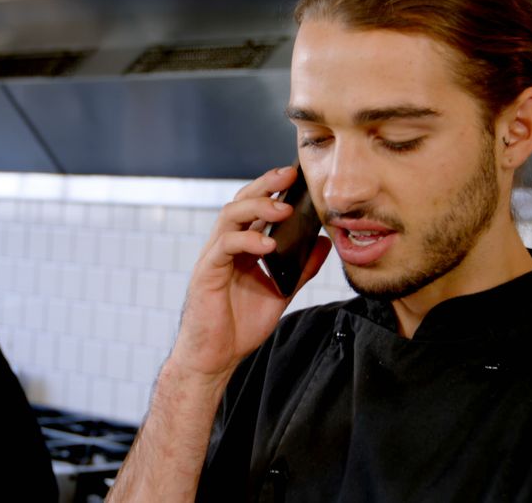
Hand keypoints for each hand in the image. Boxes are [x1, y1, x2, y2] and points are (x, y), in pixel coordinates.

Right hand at [169, 166, 331, 379]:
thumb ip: (301, 268)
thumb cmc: (240, 326)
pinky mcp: (206, 274)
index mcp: (242, 248)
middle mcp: (226, 247)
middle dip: (264, 185)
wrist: (216, 358)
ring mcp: (214, 258)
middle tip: (289, 175)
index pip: (254, 207)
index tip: (296, 175)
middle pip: (240, 201)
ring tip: (283, 209)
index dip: (272, 188)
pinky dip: (246, 241)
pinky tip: (268, 245)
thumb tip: (324, 242)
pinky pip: (224, 247)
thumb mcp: (281, 292)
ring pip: (229, 216)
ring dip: (257, 207)